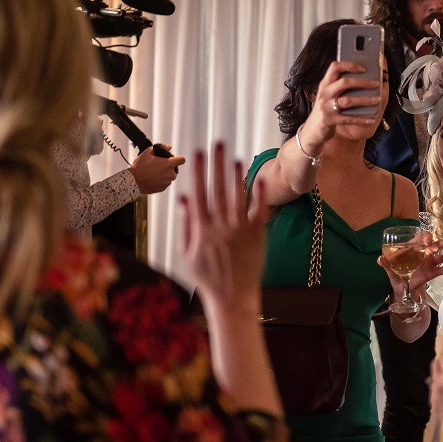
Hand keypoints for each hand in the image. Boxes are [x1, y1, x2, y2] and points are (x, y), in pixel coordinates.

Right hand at [130, 146, 185, 193]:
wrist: (133, 181)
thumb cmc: (140, 166)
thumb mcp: (148, 152)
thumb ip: (161, 147)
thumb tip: (169, 147)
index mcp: (169, 164)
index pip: (182, 160)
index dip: (179, 158)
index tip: (175, 159)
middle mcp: (170, 174)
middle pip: (175, 169)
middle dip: (169, 168)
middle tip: (158, 166)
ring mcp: (167, 182)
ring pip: (169, 177)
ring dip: (164, 175)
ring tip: (154, 173)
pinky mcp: (163, 188)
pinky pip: (164, 183)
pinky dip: (160, 181)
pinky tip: (152, 179)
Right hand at [181, 144, 264, 313]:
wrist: (231, 297)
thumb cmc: (208, 277)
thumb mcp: (188, 252)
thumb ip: (186, 224)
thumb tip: (182, 199)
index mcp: (201, 229)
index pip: (198, 193)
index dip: (198, 172)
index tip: (197, 154)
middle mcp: (220, 226)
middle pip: (217, 188)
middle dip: (217, 164)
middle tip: (218, 144)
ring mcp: (239, 230)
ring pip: (237, 196)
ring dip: (236, 175)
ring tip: (235, 157)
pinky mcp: (257, 236)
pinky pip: (258, 211)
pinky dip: (259, 194)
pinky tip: (259, 178)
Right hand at [303, 61, 382, 147]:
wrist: (312, 129)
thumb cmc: (326, 109)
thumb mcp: (328, 94)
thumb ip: (340, 86)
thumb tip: (365, 78)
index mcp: (325, 84)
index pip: (335, 67)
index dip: (350, 65)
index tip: (364, 68)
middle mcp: (324, 93)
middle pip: (344, 83)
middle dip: (362, 82)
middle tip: (375, 84)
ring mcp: (326, 107)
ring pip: (348, 101)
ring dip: (365, 100)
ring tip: (377, 100)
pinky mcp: (330, 120)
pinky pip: (349, 119)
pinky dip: (362, 119)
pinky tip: (372, 119)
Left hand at [376, 234, 442, 294]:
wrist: (402, 288)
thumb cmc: (396, 275)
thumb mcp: (390, 271)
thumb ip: (386, 265)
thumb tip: (380, 259)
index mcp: (412, 250)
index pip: (419, 239)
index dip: (423, 238)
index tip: (425, 241)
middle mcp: (423, 254)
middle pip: (432, 246)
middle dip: (436, 244)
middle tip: (438, 245)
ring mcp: (430, 262)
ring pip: (440, 256)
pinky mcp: (433, 272)